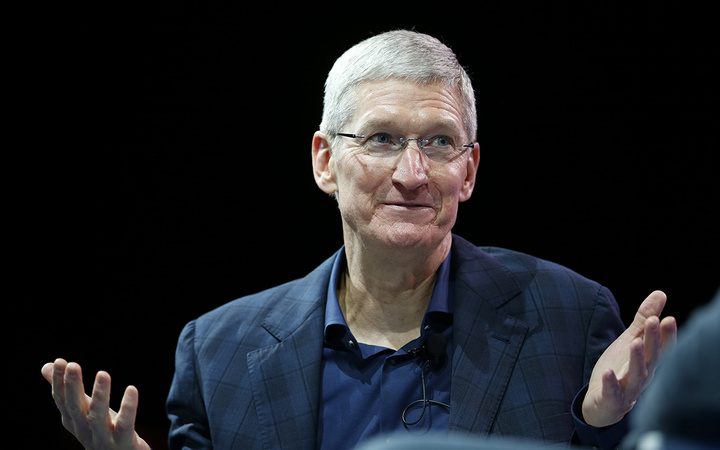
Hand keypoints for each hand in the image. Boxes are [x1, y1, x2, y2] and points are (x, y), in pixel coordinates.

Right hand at [41, 358, 150, 449]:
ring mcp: (103, 438)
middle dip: (73, 387)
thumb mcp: (84, 409)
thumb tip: (46, 366)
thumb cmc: (102, 430)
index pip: (62, 400)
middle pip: (76, 408)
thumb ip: (68, 390)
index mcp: (74, 421)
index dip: (59, 382)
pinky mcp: (123, 442)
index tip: (59, 361)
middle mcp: (84, 430)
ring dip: (99, 395)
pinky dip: (128, 408)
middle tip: (73, 365)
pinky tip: (131, 389)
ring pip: (98, 417)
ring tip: (103, 373)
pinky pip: (124, 425)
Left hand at [582, 290, 676, 426]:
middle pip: (651, 358)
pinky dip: (611, 384)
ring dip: (637, 360)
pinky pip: (612, 393)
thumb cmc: (621, 368)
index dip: (667, 335)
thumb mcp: (630, 340)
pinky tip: (609, 372)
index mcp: (649, 362)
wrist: (603, 402)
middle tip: (654, 321)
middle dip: (654, 340)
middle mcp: (643, 376)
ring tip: (634, 343)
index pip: (662, 348)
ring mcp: (628, 389)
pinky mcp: (611, 400)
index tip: (669, 318)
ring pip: (636, 376)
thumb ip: (643, 320)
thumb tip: (661, 293)